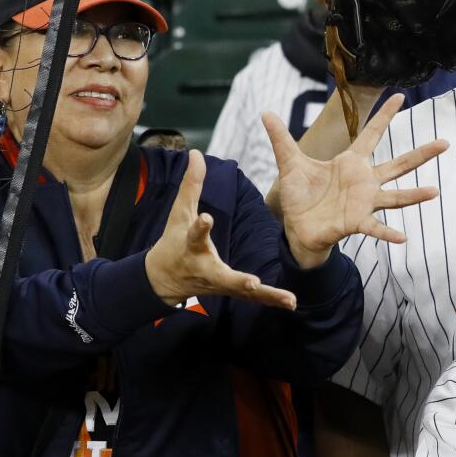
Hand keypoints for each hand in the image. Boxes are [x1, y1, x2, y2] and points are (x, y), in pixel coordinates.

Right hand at [146, 149, 298, 310]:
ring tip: (290, 300)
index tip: (206, 218)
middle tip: (253, 284)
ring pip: (244, 293)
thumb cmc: (173, 241)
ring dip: (267, 296)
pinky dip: (271, 300)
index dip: (200, 226)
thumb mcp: (178, 213)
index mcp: (191, 247)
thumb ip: (191, 184)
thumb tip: (196, 153)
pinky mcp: (231, 293)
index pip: (195, 234)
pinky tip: (292, 303)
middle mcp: (206, 270)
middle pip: (223, 276)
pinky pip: (254, 298)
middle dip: (239, 281)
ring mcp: (220, 285)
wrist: (163, 280)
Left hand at [262, 94, 447, 267]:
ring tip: (434, 191)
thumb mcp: (289, 163)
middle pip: (398, 164)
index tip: (400, 95)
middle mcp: (364, 181)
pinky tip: (403, 238)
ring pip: (395, 196)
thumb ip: (281, 138)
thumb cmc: (300, 196)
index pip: (371, 134)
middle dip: (421, 154)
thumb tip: (265, 112)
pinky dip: (388, 233)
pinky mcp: (356, 222)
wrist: (298, 228)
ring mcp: (364, 202)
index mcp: (350, 163)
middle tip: (445, 142)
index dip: (384, 115)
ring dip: (414, 195)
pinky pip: (375, 227)